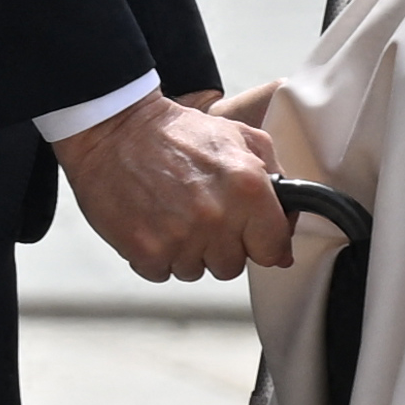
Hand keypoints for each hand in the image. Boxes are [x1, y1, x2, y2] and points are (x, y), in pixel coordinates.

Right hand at [58, 90, 290, 281]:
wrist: (116, 131)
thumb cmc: (179, 134)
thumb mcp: (242, 139)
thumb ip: (277, 180)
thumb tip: (288, 230)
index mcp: (248, 189)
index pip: (274, 249)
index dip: (263, 243)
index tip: (253, 236)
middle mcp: (217, 217)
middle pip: (234, 265)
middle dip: (223, 246)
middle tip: (205, 216)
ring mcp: (180, 238)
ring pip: (198, 271)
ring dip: (190, 252)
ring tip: (176, 216)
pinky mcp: (146, 252)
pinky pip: (164, 273)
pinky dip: (159, 256)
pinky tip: (155, 224)